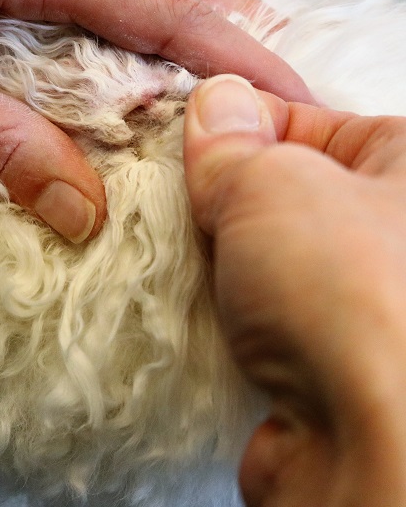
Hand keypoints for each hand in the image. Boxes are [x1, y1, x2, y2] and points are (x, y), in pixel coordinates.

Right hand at [184, 75, 405, 505]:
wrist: (370, 454)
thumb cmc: (352, 296)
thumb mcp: (274, 184)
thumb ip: (234, 139)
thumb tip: (216, 104)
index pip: (306, 122)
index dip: (238, 127)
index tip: (183, 140)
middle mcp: (392, 231)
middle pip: (280, 192)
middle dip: (219, 197)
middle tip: (174, 203)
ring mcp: (357, 295)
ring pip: (261, 253)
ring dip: (213, 255)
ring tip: (175, 256)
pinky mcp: (323, 352)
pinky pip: (256, 306)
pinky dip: (221, 304)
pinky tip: (194, 304)